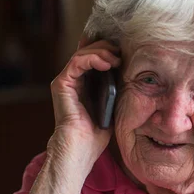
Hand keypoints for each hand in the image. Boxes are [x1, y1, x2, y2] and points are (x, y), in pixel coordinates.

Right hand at [49, 38, 120, 162]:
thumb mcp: (113, 103)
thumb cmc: (99, 131)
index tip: (125, 51)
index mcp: (86, 82)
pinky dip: (92, 58)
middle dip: (106, 47)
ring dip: (101, 51)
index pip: (95, 56)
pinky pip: (76, 62)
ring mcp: (66, 80)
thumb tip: (132, 71)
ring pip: (82, 53)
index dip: (108, 49)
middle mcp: (74, 79)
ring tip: (116, 59)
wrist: (83, 146)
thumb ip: (116, 86)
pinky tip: (107, 63)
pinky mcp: (61, 84)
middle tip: (121, 52)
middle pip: (88, 50)